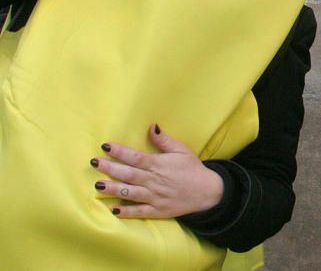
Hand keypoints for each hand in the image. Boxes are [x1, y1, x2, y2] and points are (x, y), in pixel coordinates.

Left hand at [90, 124, 223, 218]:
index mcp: (159, 164)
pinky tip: (113, 209)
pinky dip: (126, 211)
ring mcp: (155, 197)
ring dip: (113, 189)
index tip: (105, 146)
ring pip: (130, 192)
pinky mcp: (157, 210)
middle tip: (94, 163)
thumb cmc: (192, 169)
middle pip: (129, 173)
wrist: (208, 191)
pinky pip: (139, 211)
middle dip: (110, 168)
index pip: (135, 157)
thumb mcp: (182, 150)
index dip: (119, 151)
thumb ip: (165, 140)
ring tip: (98, 186)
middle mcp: (154, 180)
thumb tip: (152, 127)